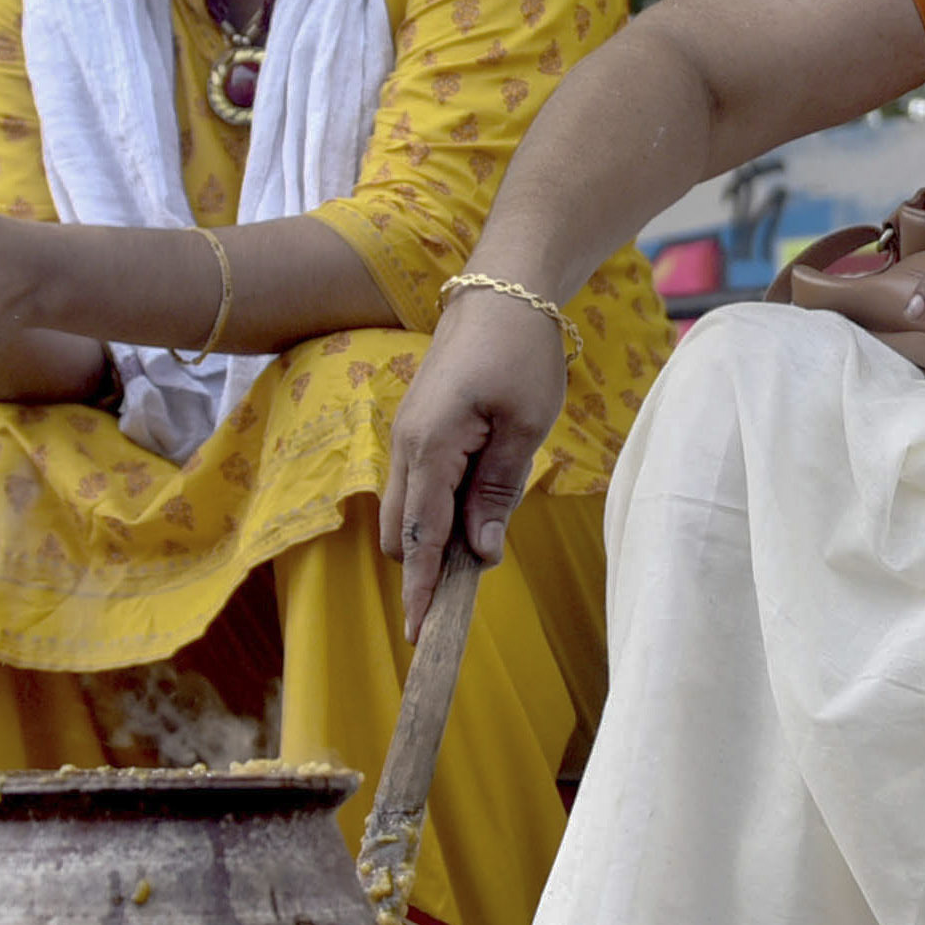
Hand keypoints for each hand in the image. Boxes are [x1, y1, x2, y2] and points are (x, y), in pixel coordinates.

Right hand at [385, 283, 568, 631]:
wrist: (501, 291)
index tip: (421, 634)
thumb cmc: (520, 352)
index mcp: (430, 448)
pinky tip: (476, 512)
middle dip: (423, 570)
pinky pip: (420, 487)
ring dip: (434, 540)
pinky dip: (438, 512)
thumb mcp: (525, 426)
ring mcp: (408, 437)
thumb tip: (480, 553)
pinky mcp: (421, 430)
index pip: (419, 537)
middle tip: (465, 597)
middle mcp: (406, 447)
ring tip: (479, 553)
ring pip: (407, 512)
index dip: (420, 589)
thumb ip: (498, 492)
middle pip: (399, 533)